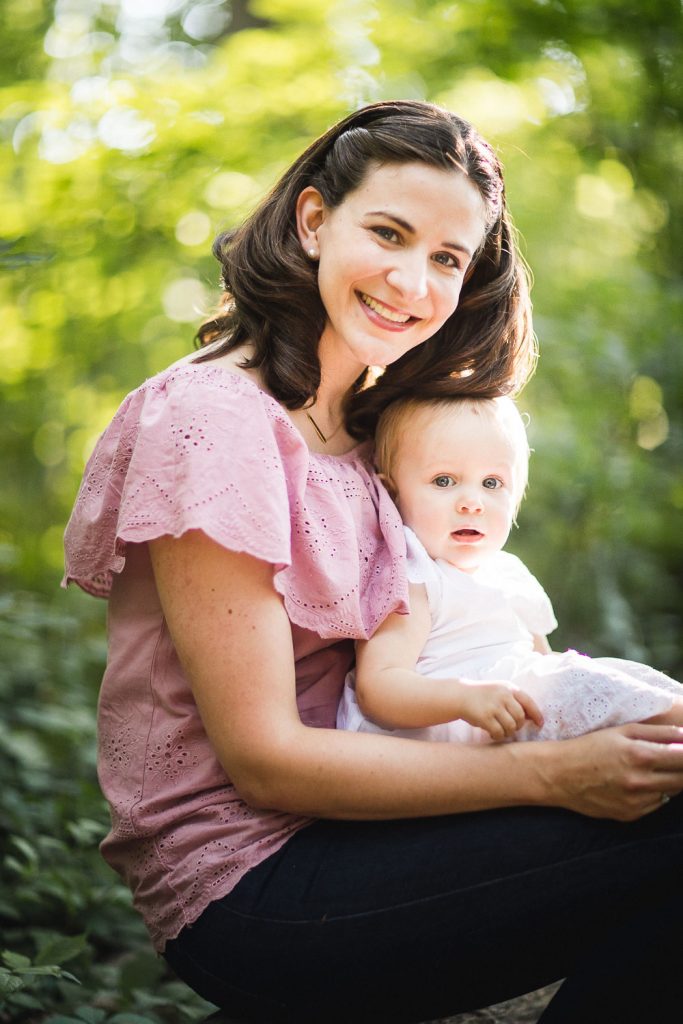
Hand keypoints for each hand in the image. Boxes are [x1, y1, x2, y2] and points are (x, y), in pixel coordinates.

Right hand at [457, 681, 543, 740]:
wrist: (460, 695)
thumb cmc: (483, 695)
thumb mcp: (500, 691)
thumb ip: (514, 700)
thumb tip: (531, 717)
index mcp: (509, 688)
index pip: (528, 702)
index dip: (536, 714)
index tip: (539, 724)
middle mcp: (503, 695)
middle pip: (520, 717)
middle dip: (518, 726)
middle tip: (512, 728)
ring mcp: (494, 706)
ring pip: (511, 726)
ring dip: (508, 732)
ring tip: (501, 731)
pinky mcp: (485, 717)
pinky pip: (499, 732)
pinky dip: (498, 736)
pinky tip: (493, 734)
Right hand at [546, 723, 682, 820]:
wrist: (559, 775)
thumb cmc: (589, 747)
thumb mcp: (621, 732)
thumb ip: (657, 733)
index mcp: (640, 756)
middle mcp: (641, 782)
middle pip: (682, 779)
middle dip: (682, 767)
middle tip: (672, 758)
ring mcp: (636, 802)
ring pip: (671, 792)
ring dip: (670, 780)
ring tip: (653, 768)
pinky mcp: (630, 815)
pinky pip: (655, 804)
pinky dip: (654, 792)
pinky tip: (638, 782)